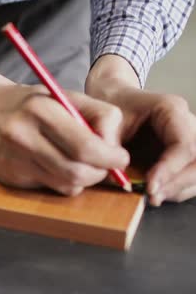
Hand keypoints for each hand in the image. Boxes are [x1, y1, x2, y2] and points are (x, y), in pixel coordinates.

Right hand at [0, 55, 129, 194]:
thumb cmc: (27, 102)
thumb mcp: (63, 95)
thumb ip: (97, 115)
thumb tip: (115, 149)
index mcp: (40, 111)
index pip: (86, 147)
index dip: (111, 158)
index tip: (120, 158)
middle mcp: (23, 137)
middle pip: (78, 172)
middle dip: (100, 173)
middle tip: (105, 165)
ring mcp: (14, 160)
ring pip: (66, 185)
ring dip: (83, 179)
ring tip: (82, 164)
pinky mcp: (9, 177)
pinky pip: (49, 188)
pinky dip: (60, 181)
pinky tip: (54, 164)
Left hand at [87, 55, 195, 205]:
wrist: (113, 97)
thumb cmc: (111, 104)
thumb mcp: (106, 120)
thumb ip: (109, 144)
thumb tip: (116, 175)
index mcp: (171, 109)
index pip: (185, 144)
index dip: (169, 170)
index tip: (149, 186)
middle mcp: (187, 122)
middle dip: (177, 182)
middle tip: (151, 196)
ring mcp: (188, 137)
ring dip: (179, 188)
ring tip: (152, 197)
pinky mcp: (183, 152)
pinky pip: (191, 174)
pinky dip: (177, 187)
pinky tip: (156, 192)